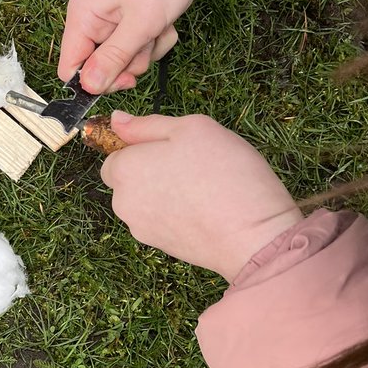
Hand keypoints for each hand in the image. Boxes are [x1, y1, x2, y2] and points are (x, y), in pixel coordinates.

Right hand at [58, 0, 234, 92]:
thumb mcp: (140, 23)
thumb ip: (113, 58)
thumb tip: (88, 88)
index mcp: (82, 18)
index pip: (70, 69)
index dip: (94, 83)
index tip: (124, 81)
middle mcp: (93, 19)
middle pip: (101, 67)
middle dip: (129, 63)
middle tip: (147, 44)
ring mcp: (114, 17)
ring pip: (125, 57)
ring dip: (148, 49)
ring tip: (160, 23)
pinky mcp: (134, 15)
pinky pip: (141, 43)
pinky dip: (157, 37)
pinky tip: (167, 19)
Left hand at [100, 111, 302, 281]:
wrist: (252, 235)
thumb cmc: (224, 173)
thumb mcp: (190, 128)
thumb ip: (147, 124)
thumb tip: (117, 120)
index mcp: (123, 170)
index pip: (114, 156)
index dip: (141, 149)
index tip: (172, 147)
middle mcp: (122, 203)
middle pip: (128, 181)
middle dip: (150, 171)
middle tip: (191, 164)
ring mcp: (140, 228)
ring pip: (145, 202)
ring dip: (164, 192)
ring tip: (202, 187)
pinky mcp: (160, 247)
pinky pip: (161, 221)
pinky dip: (175, 213)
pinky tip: (204, 208)